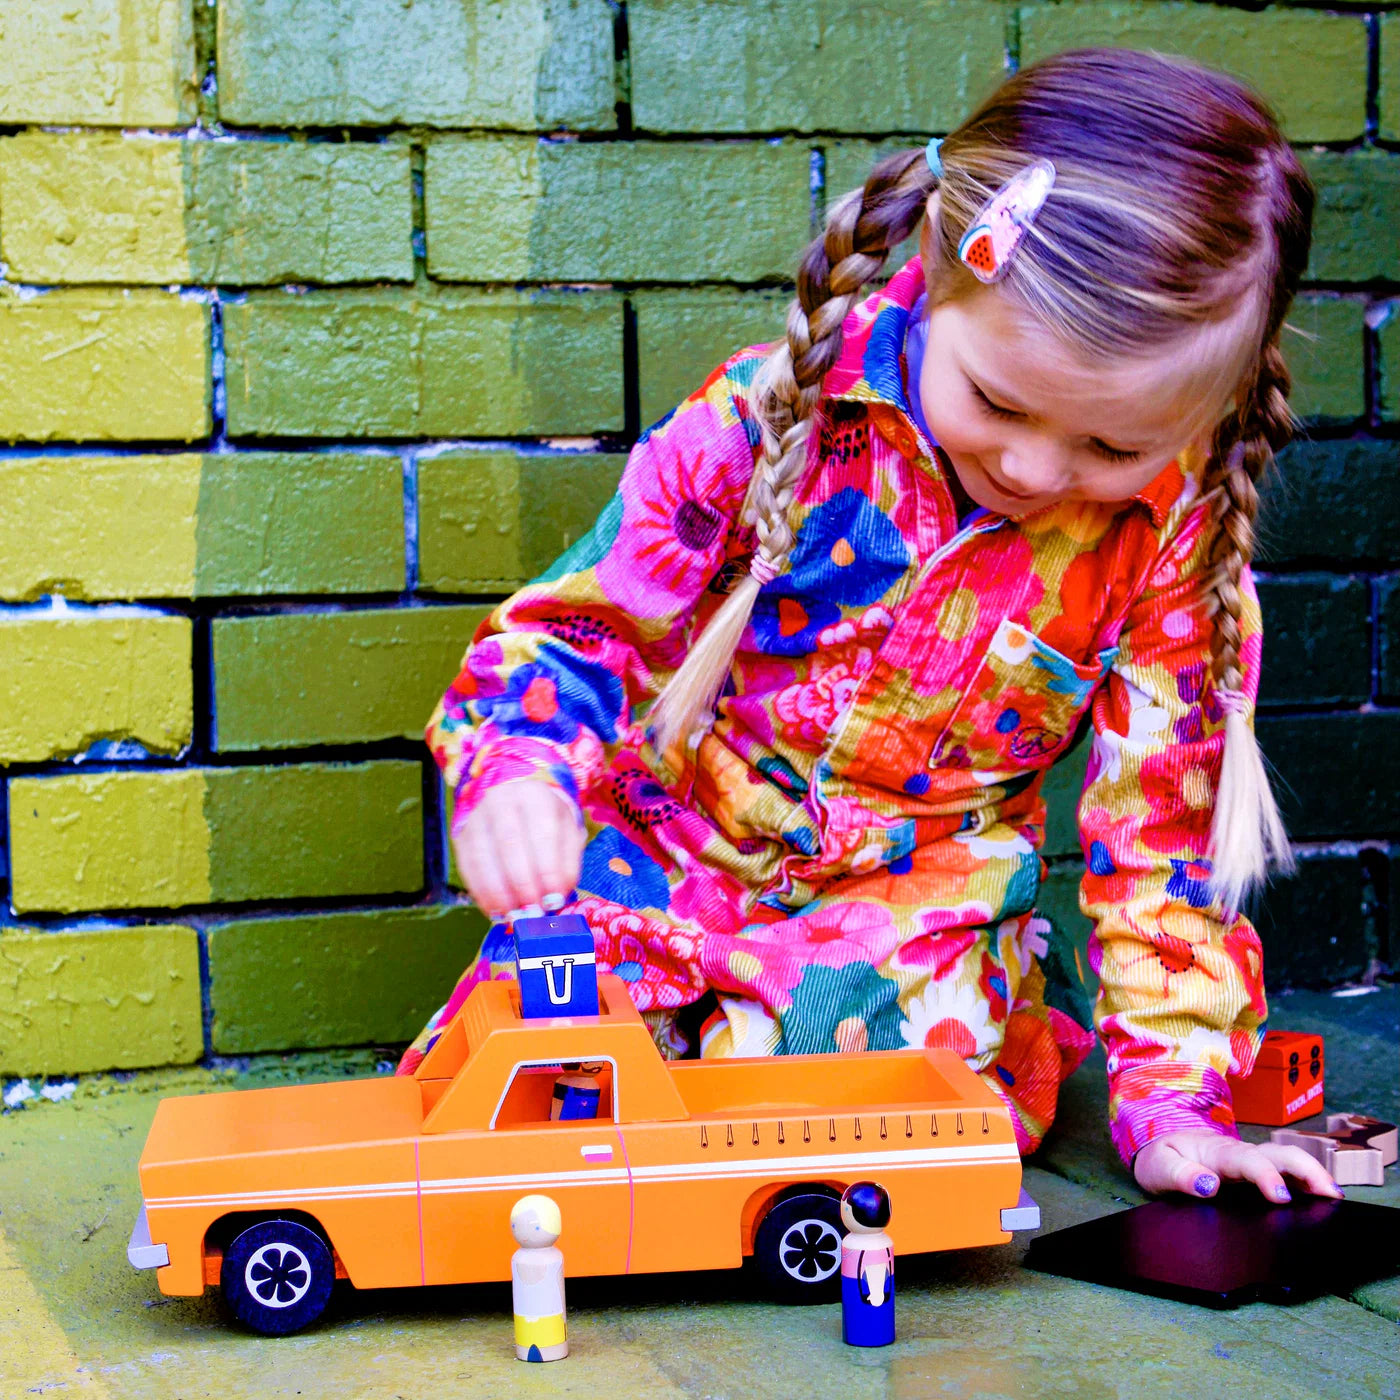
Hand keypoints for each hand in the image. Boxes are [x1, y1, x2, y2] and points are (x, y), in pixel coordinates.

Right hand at [450, 781, 584, 919]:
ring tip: (514, 916)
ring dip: (499, 893)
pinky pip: (467, 867)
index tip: (553, 901)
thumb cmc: (546, 820)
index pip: (543, 833)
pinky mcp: (461, 835)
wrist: (513, 796)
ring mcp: (477, 817)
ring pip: (483, 857)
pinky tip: (495, 910)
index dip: (548, 871)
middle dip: (522, 885)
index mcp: (536, 796)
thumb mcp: (567, 833)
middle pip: (510, 844)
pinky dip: (481, 893)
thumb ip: (567, 863)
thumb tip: (556, 897)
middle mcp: (503, 800)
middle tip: (533, 913)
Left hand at [1134, 1131, 1343, 1203]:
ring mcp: (1251, 1161)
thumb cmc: (1162, 1159)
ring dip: (1314, 1175)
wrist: (1161, 1151)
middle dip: (1308, 1170)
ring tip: (1336, 1199)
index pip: (1247, 1161)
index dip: (1267, 1177)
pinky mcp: (1256, 1171)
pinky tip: (1321, 1200)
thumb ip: (1181, 1176)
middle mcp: (1240, 1153)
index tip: (1282, 1197)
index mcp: (1217, 1152)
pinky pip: (1286, 1172)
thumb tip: (1209, 1185)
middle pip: (1281, 1154)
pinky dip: (1307, 1182)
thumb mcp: (1160, 1168)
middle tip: (1332, 1196)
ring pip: (1289, 1160)